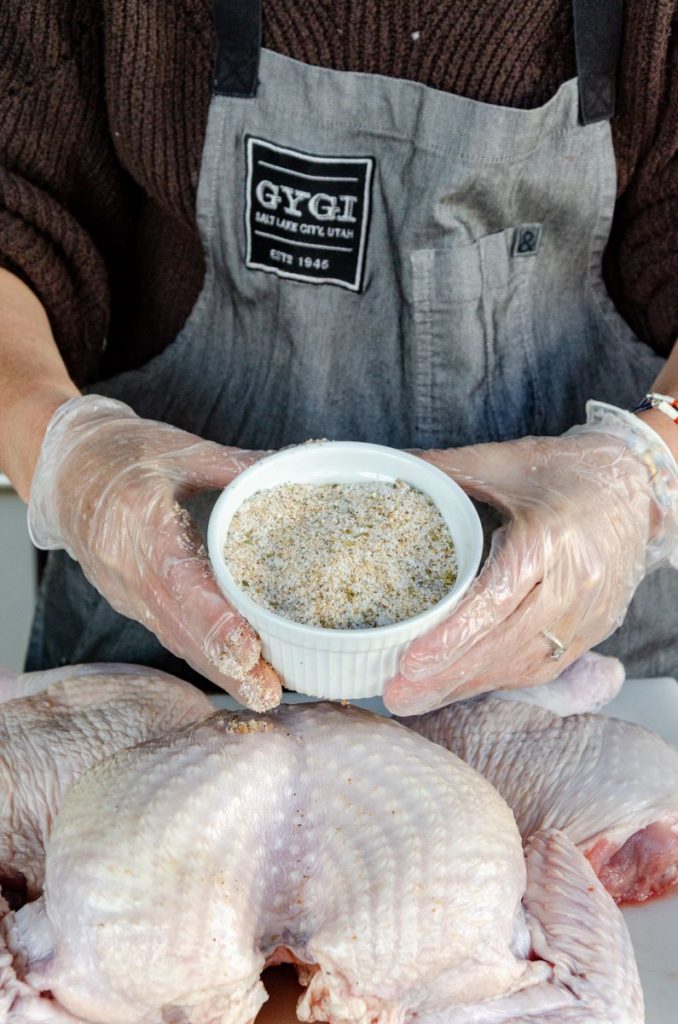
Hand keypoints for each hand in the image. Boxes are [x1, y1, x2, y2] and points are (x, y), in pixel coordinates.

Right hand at [28, 395, 280, 708]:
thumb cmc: (123, 456)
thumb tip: (294, 465)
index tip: (247, 647)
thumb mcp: (182, 449)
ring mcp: (126, 591)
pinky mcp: (133, 602)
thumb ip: (236, 464)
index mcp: (140, 520)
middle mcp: (128, 567)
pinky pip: (170, 633)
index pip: (178, 578)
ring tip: (265, 692)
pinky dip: (204, 656)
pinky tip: (240, 673)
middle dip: (225, 664)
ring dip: (219, 670)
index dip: (214, 617)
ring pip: (175, 638)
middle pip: (179, 626)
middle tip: (267, 691)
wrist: (68, 472)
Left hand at [384, 407, 677, 714]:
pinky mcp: (596, 628)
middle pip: (505, 644)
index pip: (495, 601)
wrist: (638, 482)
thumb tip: (399, 465)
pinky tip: (465, 684)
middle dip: (448, 676)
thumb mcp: (505, 461)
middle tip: (398, 693)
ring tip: (420, 696)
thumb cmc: (570, 470)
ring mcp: (589, 612)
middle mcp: (574, 584)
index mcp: (549, 539)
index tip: (410, 662)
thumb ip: (449, 468)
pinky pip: (546, 666)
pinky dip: (502, 678)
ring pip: (526, 664)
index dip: (451, 638)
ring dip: (471, 685)